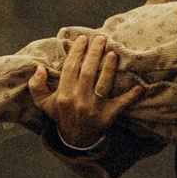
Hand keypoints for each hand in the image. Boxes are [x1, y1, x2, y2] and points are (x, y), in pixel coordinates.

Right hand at [28, 27, 144, 150]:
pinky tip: (140, 86)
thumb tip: (38, 68)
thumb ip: (37, 86)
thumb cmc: (61, 113)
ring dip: (109, 68)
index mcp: (63, 95)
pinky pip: (121, 104)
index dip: (77, 52)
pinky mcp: (108, 115)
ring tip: (113, 53)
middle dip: (94, 54)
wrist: (75, 139)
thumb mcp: (44, 103)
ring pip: (103, 84)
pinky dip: (131, 96)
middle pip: (87, 73)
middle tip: (101, 39)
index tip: (83, 38)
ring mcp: (94, 108)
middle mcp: (78, 100)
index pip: (70, 69)